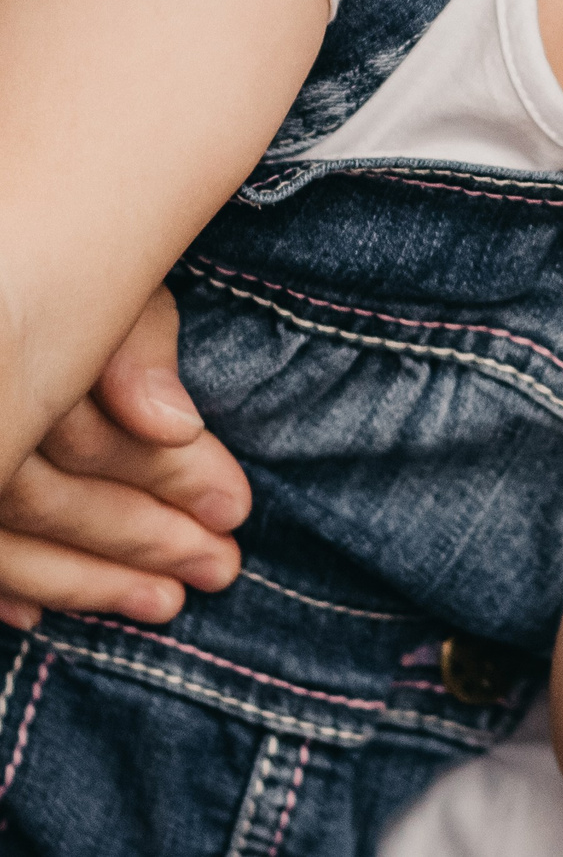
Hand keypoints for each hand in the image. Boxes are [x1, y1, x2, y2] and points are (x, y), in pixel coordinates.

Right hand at [0, 288, 249, 627]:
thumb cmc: (62, 246)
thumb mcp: (109, 278)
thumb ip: (133, 343)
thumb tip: (172, 426)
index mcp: (13, 347)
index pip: (84, 440)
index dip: (167, 478)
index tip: (238, 510)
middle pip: (34, 495)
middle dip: (134, 538)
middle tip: (220, 570)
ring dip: (75, 578)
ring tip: (162, 604)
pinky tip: (36, 619)